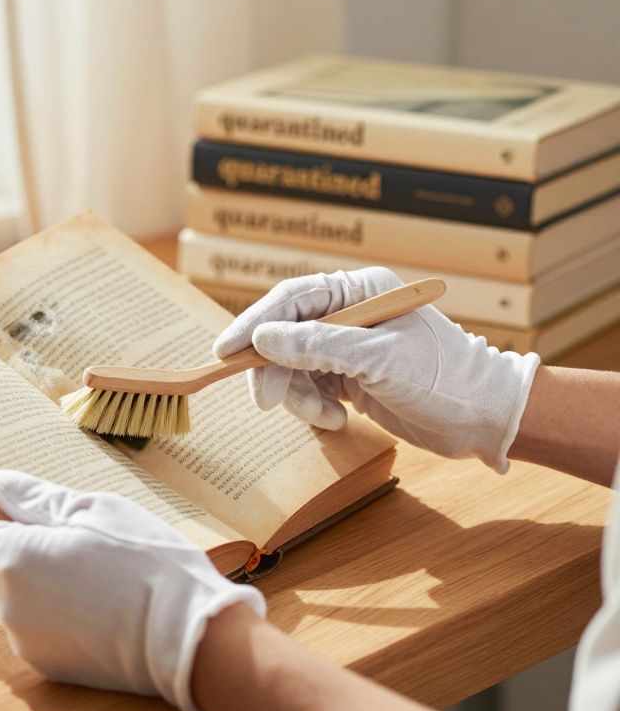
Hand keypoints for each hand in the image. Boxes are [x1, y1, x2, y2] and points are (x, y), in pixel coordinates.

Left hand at [0, 470, 264, 710]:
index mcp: (12, 558)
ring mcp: (25, 638)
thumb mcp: (94, 509)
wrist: (190, 636)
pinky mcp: (47, 664)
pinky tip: (80, 596)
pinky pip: (27, 628)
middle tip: (24, 525)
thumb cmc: (146, 562)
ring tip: (63, 560)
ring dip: (15, 579)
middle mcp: (8, 603)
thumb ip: (37, 497)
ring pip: (0, 601)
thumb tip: (0, 485)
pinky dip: (40, 610)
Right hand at [212, 267, 539, 471]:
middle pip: (284, 335)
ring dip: (297, 395)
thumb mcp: (378, 360)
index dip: (254, 324)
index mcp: (359, 292)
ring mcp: (348, 346)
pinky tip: (337, 419)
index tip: (225, 352)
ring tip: (325, 417)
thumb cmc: (444, 378)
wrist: (485, 418)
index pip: (292, 300)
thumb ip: (318, 346)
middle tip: (267, 401)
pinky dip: (313, 407)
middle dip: (273, 370)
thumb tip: (263, 339)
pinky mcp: (349, 376)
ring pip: (291, 366)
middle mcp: (350, 313)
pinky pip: (308, 387)